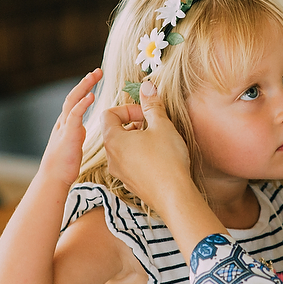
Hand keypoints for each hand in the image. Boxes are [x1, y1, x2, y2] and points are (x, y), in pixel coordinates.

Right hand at [38, 68, 100, 188]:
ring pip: (73, 101)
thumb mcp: (73, 144)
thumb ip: (77, 133)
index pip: (75, 100)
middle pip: (73, 96)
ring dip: (84, 86)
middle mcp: (64, 121)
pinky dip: (83, 103)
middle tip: (97, 71)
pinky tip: (91, 95)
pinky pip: (75, 115)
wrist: (53, 178)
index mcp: (67, 123)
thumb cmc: (64, 165)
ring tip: (94, 75)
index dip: (84, 88)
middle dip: (85, 82)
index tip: (95, 78)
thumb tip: (83, 129)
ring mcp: (65, 126)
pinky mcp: (68, 134)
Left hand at [101, 80, 195, 210]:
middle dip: (133, 123)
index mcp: (113, 139)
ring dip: (137, 139)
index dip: (127, 108)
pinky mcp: (129, 182)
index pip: (108, 114)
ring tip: (158, 140)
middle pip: (114, 131)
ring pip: (121, 147)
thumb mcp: (162, 126)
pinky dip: (139, 154)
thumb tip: (147, 86)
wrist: (174, 196)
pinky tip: (159, 157)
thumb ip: (152, 105)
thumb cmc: (167, 159)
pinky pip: (129, 162)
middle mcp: (111, 156)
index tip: (145, 113)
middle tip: (153, 124)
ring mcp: (119, 172)